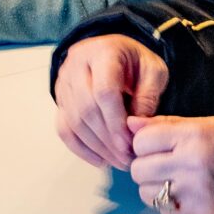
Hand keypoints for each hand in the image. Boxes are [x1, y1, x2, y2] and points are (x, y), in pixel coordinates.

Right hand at [52, 35, 168, 169]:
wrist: (113, 52)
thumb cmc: (135, 62)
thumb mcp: (153, 70)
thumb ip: (149, 95)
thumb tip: (137, 126)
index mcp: (102, 53)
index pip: (104, 92)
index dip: (116, 122)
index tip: (129, 143)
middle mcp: (76, 65)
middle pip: (86, 109)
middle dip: (107, 139)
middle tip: (127, 158)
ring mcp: (64, 83)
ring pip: (73, 122)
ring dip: (97, 147)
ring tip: (119, 161)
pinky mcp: (60, 100)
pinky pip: (64, 128)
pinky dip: (81, 148)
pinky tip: (100, 160)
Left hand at [129, 114, 213, 213]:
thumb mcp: (199, 126)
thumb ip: (163, 125)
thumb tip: (130, 124)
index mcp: (193, 136)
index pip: (141, 141)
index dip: (145, 145)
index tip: (157, 148)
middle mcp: (191, 163)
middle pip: (139, 169)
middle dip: (147, 168)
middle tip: (165, 167)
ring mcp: (194, 192)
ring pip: (146, 193)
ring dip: (155, 188)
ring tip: (175, 182)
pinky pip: (163, 211)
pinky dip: (169, 206)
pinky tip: (184, 197)